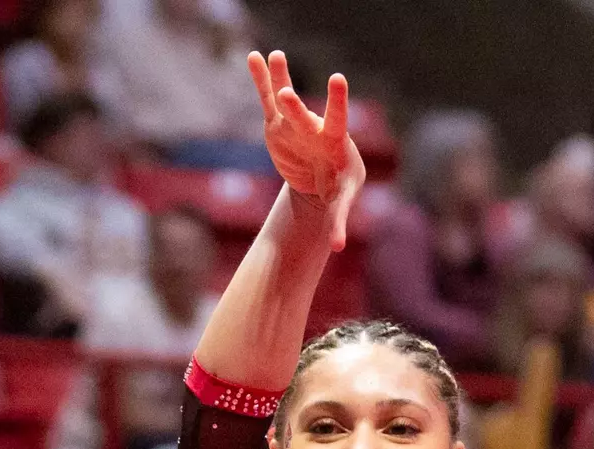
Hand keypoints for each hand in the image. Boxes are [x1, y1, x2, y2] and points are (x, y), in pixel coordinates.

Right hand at [248, 50, 365, 252]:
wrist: (322, 180)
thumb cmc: (338, 189)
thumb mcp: (341, 204)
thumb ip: (340, 222)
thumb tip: (337, 248)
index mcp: (336, 144)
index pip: (338, 120)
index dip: (336, 102)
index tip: (336, 79)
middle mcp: (316, 129)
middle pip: (305, 117)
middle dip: (295, 108)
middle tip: (286, 94)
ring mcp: (295, 125)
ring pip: (284, 100)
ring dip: (278, 78)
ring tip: (271, 55)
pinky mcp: (278, 126)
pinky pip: (267, 100)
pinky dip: (260, 80)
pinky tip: (253, 56)